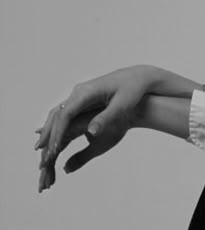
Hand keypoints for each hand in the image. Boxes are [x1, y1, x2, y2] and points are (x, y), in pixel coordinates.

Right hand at [35, 65, 153, 191]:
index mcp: (87, 93)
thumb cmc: (132, 91)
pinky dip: (56, 125)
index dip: (59, 133)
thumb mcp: (122, 106)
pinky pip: (64, 113)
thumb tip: (91, 132)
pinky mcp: (82, 98)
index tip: (54, 149)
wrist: (137, 77)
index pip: (66, 115)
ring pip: (58, 113)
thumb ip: (106, 118)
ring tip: (41, 147)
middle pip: (57, 114)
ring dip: (49, 130)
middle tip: (40, 152)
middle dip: (48, 133)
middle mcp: (79, 92)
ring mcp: (79, 94)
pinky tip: (52, 136)